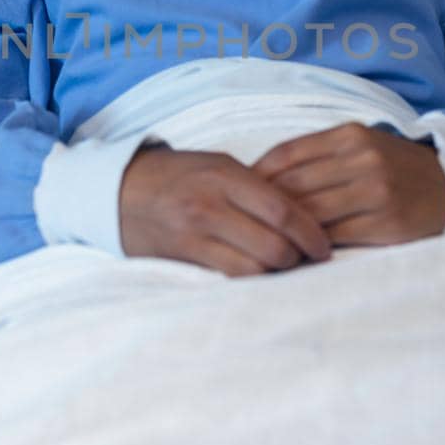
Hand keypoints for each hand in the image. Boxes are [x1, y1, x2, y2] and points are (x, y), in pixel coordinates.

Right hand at [119, 143, 332, 276]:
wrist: (119, 190)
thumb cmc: (179, 175)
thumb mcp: (219, 165)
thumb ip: (258, 187)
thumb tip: (305, 216)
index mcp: (225, 175)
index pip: (283, 211)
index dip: (312, 234)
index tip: (325, 247)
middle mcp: (210, 205)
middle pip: (274, 245)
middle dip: (298, 258)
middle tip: (308, 259)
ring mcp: (194, 234)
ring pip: (254, 268)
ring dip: (276, 273)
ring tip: (285, 268)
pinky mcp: (182, 257)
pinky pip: (229, 277)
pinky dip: (250, 279)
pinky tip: (258, 274)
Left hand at [251, 122, 444, 246]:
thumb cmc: (393, 166)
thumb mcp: (359, 145)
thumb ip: (316, 155)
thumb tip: (259, 176)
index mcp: (351, 135)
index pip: (287, 154)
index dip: (256, 176)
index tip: (239, 193)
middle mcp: (364, 159)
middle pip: (294, 186)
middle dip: (264, 207)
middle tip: (244, 222)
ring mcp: (377, 192)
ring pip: (311, 213)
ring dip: (285, 230)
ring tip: (266, 239)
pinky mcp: (387, 224)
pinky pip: (336, 236)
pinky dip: (312, 245)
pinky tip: (299, 250)